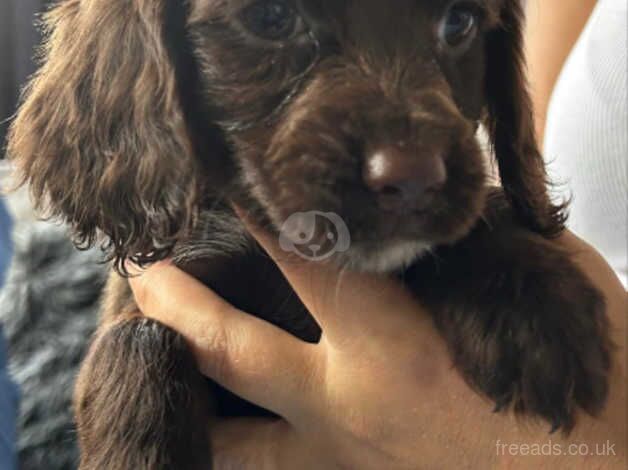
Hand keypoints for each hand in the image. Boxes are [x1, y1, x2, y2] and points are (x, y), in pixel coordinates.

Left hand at [129, 227, 625, 469]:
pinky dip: (235, 456)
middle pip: (236, 351)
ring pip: (235, 445)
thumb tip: (431, 213)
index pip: (309, 262)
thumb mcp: (536, 292)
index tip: (232, 186)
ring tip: (147, 361)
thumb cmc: (586, 383)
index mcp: (398, 352)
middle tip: (142, 272)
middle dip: (181, 305)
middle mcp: (353, 412)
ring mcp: (346, 464)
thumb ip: (473, 248)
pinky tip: (209, 438)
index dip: (265, 217)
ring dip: (188, 394)